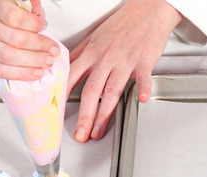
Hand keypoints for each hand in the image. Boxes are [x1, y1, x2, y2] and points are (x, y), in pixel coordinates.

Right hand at [0, 0, 59, 79]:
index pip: (14, 17)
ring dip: (31, 62)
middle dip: (38, 47)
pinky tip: (33, 73)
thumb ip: (31, 10)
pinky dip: (18, 74)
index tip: (44, 26)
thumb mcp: (21, 7)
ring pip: (6, 56)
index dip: (33, 24)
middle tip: (53, 51)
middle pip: (13, 39)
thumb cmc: (8, 16)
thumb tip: (37, 10)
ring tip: (46, 63)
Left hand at [68, 0, 181, 141]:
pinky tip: (141, 100)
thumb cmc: (123, 23)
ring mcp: (125, 60)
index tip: (58, 115)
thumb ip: (80, 54)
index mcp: (93, 53)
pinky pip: (143, 76)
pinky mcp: (144, 60)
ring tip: (98, 131)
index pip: (73, 78)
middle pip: (91, 90)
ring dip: (105, 113)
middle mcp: (106, 58)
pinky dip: (143, 88)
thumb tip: (64, 67)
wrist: (148, 8)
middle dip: (84, 115)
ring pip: (112, 90)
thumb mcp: (95, 37)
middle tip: (80, 134)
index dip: (64, 98)